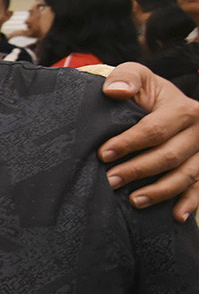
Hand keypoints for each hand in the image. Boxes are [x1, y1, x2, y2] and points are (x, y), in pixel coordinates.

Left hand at [101, 62, 198, 220]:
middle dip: (137, 170)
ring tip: (133, 201)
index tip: (104, 154)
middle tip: (110, 181)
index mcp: (183, 108)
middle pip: (169, 156)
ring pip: (185, 176)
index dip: (128, 143)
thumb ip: (125, 78)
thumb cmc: (145, 92)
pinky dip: (190, 203)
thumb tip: (115, 91)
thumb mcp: (137, 76)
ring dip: (159, 191)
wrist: (163, 103)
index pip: (155, 129)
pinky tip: (176, 217)